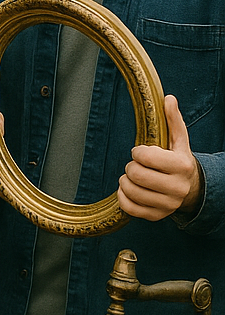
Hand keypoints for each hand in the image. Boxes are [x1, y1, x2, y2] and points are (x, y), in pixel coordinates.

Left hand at [119, 95, 202, 220]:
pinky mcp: (156, 216)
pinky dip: (123, 197)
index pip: (144, 156)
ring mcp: (167, 204)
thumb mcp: (178, 140)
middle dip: (130, 166)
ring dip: (125, 181)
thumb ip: (173, 120)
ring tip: (133, 177)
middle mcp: (177, 187)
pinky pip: (129, 208)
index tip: (141, 152)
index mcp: (181, 165)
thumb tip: (168, 98)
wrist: (191, 189)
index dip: (138, 152)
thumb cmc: (178, 161)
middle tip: (136, 165)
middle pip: (135, 174)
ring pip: (130, 191)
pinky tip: (129, 190)